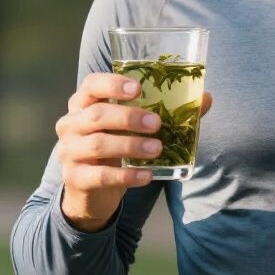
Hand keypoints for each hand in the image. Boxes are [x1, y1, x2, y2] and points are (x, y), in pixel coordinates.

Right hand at [57, 72, 212, 230]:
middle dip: (129, 117)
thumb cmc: (114, 148)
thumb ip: (165, 112)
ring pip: (99, 144)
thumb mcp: (132, 128)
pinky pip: (101, 176)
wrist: (89, 190)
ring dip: (131, 145)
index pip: (91, 84)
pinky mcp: (75, 179)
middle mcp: (71, 124)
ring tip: (157, 149)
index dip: (112, 84)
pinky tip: (147, 175)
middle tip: (157, 124)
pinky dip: (127, 175)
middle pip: (96, 115)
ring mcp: (69, 152)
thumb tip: (205, 98)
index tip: (138, 89)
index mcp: (83, 104)